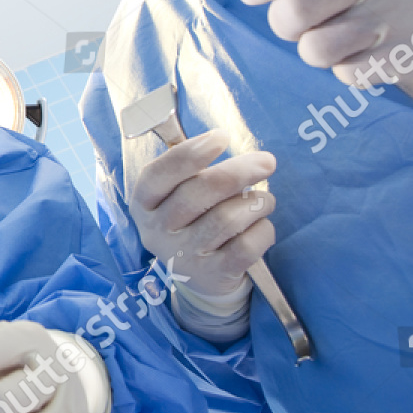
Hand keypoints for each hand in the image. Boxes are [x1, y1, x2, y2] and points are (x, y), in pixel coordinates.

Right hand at [129, 130, 274, 298]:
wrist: (201, 277)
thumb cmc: (193, 220)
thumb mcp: (177, 196)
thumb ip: (191, 171)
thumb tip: (222, 139)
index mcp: (144, 204)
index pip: (158, 175)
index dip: (189, 154)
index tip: (222, 136)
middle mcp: (157, 230)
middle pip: (198, 193)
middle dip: (238, 172)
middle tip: (268, 162)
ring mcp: (182, 256)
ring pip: (226, 219)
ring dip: (255, 203)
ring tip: (265, 200)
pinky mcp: (211, 275)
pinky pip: (245, 247)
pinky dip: (262, 230)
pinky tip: (261, 225)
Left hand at [239, 0, 412, 82]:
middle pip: (295, 8)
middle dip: (283, 21)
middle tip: (299, 19)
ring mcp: (398, 14)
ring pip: (315, 48)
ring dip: (313, 48)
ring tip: (336, 34)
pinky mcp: (409, 54)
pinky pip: (346, 73)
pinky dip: (346, 67)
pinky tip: (366, 50)